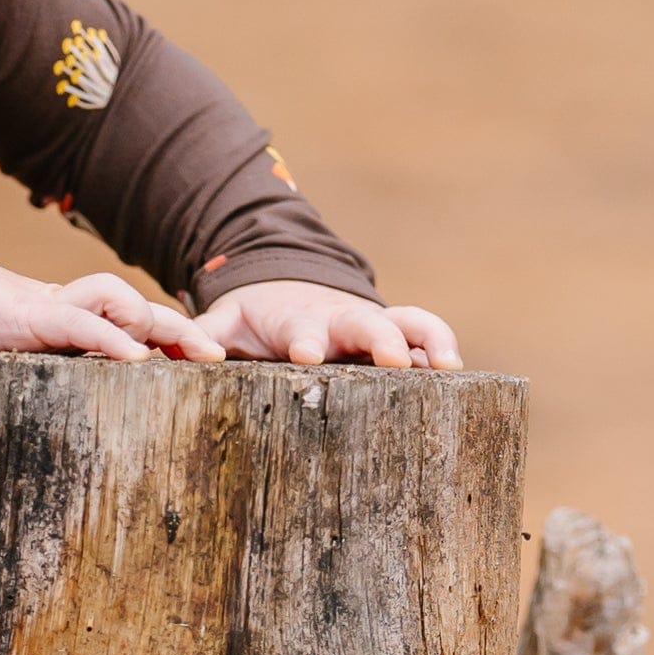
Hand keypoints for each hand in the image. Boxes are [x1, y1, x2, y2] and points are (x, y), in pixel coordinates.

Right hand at [0, 259, 227, 363]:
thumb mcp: (19, 352)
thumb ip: (51, 361)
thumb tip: (72, 393)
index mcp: (72, 317)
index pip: (131, 320)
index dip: (170, 336)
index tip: (202, 361)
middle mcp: (71, 305)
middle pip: (139, 307)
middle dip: (183, 329)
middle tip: (218, 355)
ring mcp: (54, 305)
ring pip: (119, 300)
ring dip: (152, 325)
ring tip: (180, 356)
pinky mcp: (34, 314)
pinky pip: (82, 321)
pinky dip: (113, 338)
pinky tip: (138, 358)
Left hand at [200, 281, 459, 368]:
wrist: (283, 285)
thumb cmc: (250, 319)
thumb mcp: (223, 322)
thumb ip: (204, 335)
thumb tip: (198, 355)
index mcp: (294, 321)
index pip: (300, 331)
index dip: (304, 342)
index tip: (306, 355)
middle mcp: (338, 320)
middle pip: (362, 324)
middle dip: (378, 338)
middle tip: (392, 359)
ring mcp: (370, 323)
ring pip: (404, 323)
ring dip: (422, 342)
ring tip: (444, 366)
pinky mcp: (393, 331)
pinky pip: (423, 330)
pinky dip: (439, 343)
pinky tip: (456, 369)